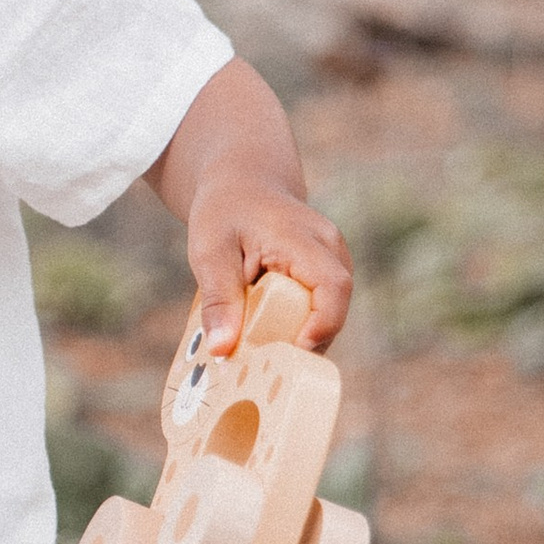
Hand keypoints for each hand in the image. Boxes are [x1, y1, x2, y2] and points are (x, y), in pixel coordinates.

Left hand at [188, 176, 352, 357]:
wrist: (243, 182)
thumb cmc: (225, 211)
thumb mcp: (209, 251)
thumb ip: (219, 299)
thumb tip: (222, 348)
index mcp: (304, 238)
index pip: (333, 286)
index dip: (322, 325)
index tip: (292, 351)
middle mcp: (330, 247)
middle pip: (334, 307)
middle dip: (304, 340)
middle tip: (266, 361)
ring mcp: (334, 258)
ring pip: (329, 310)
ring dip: (299, 333)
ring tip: (262, 347)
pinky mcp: (327, 271)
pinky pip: (320, 306)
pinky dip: (297, 323)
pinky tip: (268, 332)